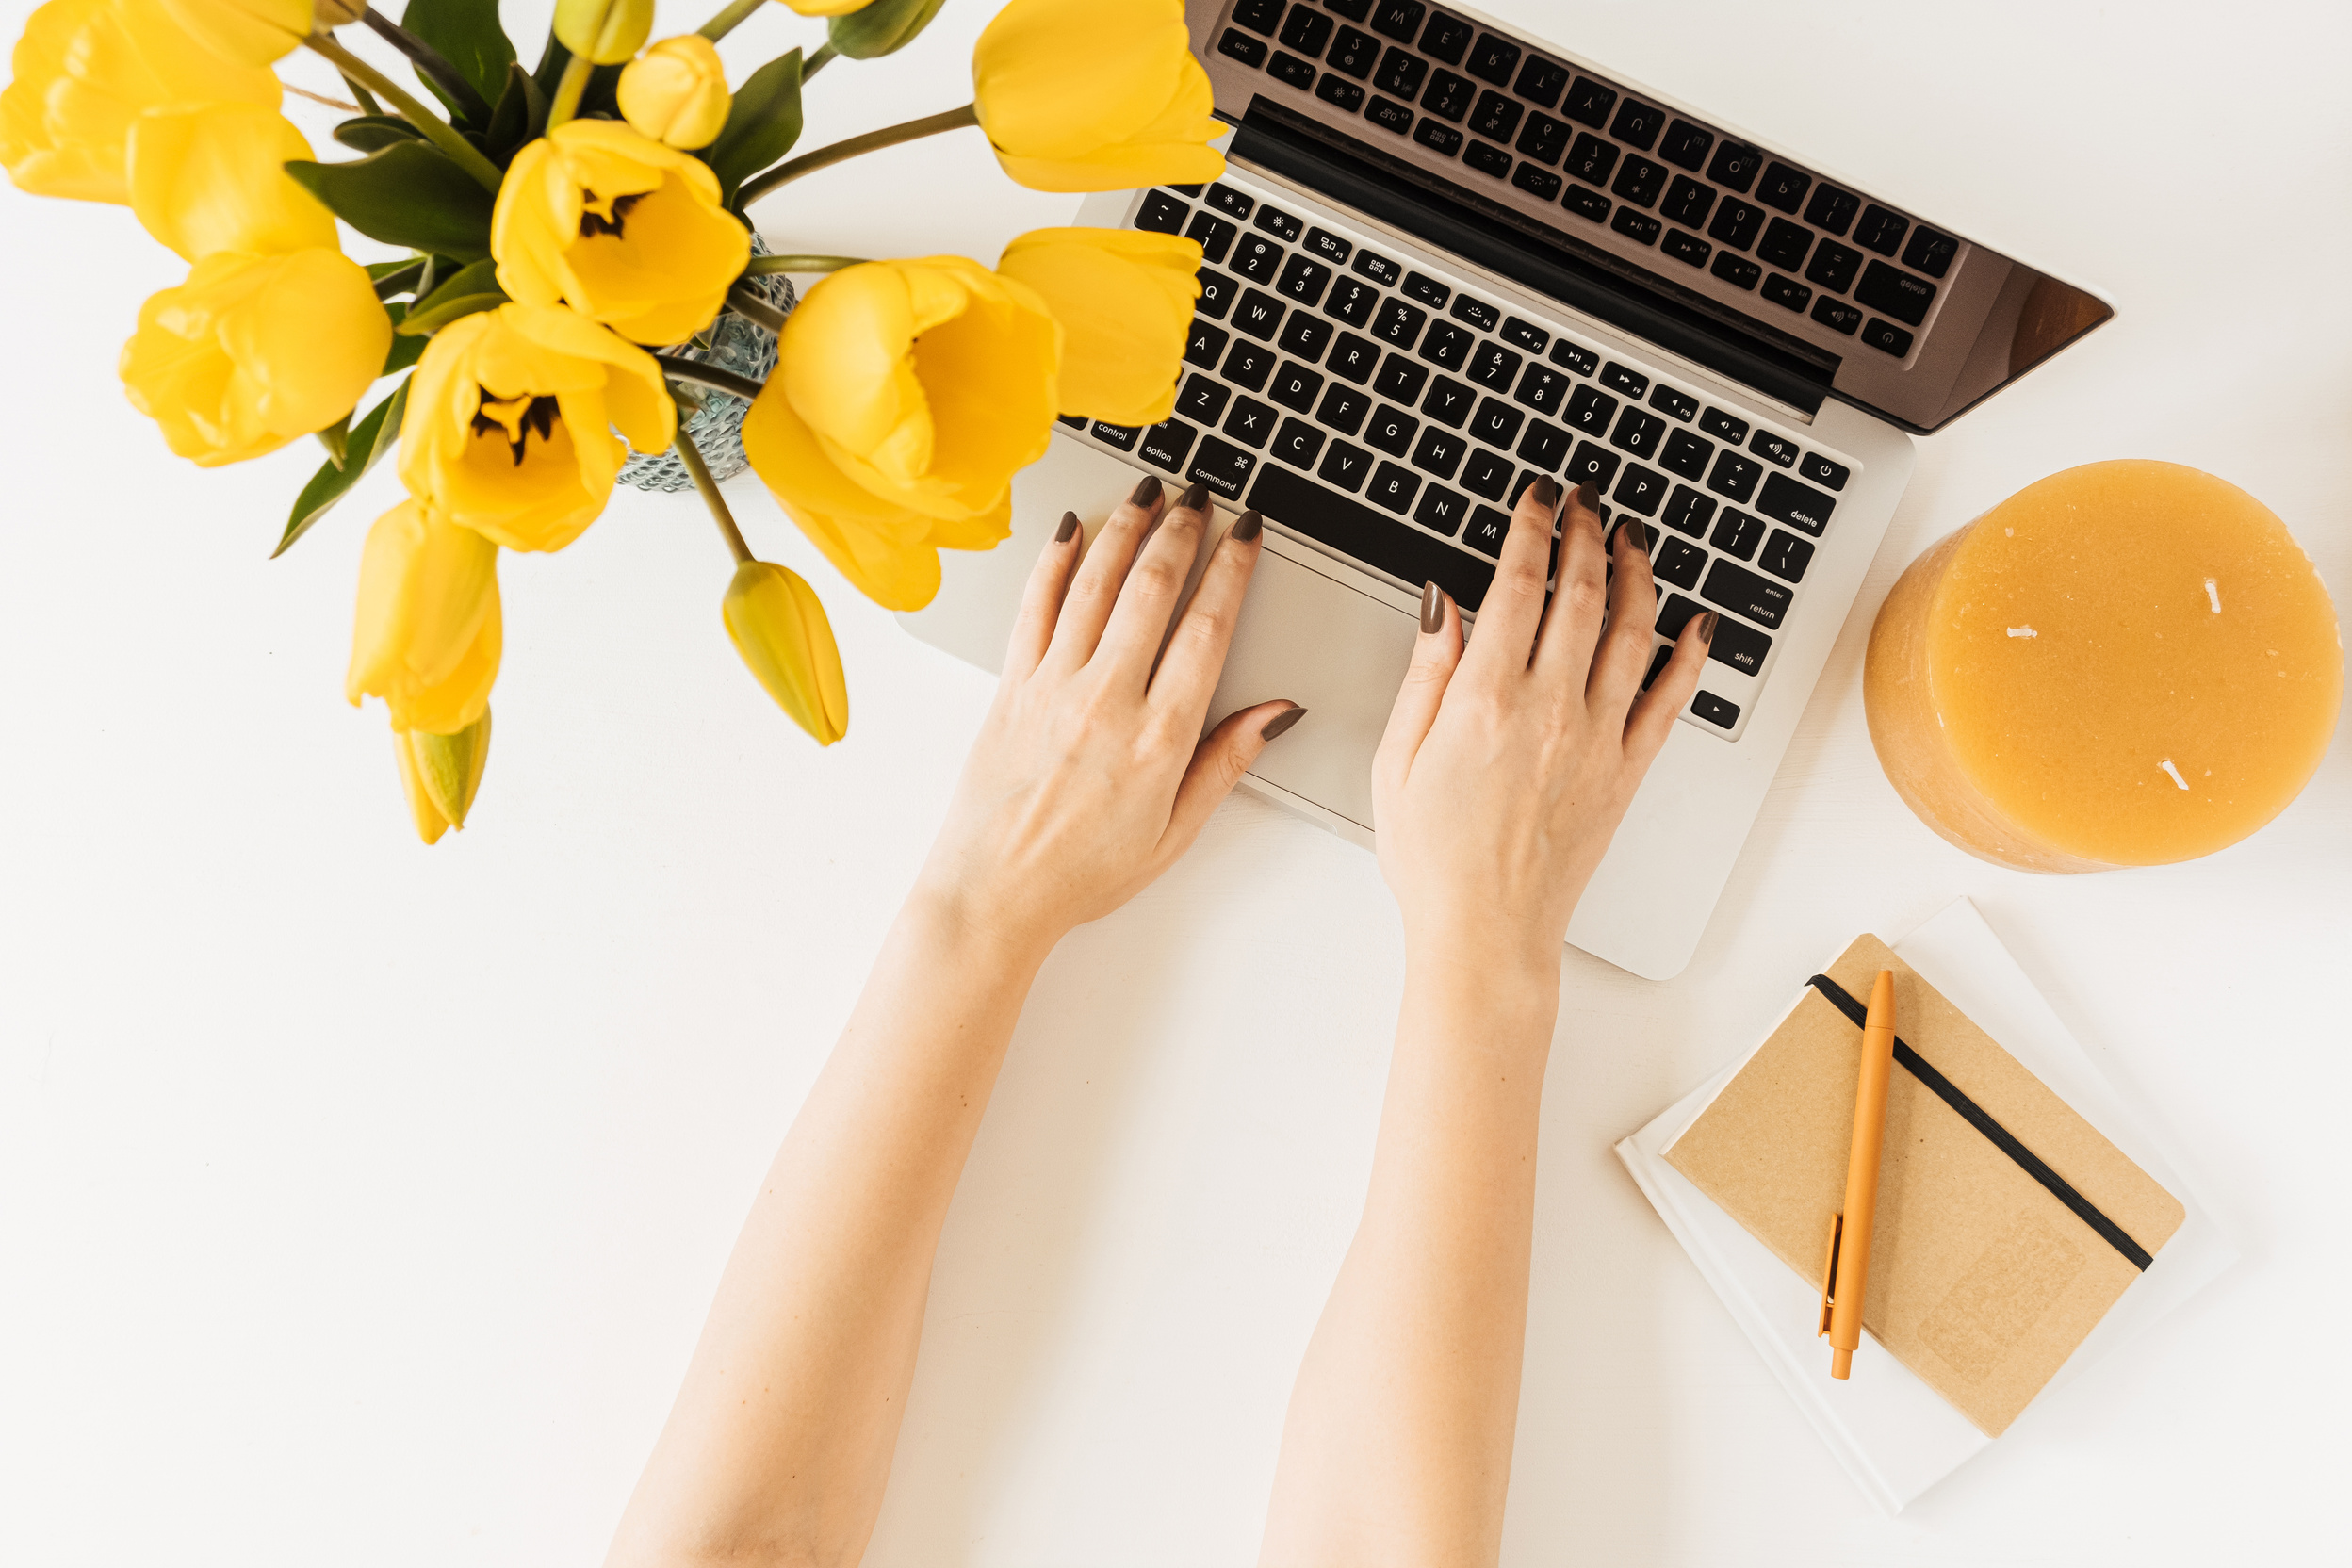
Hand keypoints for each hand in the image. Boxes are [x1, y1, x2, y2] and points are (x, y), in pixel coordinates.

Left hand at [914, 477, 1301, 958]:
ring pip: (1095, 585)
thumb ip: (1227, 762)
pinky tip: (1073, 529)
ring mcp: (1052, 687)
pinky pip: (1035, 606)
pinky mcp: (1010, 686)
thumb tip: (1277, 712)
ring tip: (1150, 492)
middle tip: (1201, 496)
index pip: (1207, 629)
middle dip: (1182, 531)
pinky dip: (1055, 561)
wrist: (994, 893)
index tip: (1248, 533)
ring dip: (1127, 529)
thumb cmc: (1082, 873)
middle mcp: (1106, 701)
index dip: (1232, 570)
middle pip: (1153, 590)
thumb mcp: (1176, 832)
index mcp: (1159, 738)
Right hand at [1373, 479, 1712, 970]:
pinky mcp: (1626, 772)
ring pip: (1632, 631)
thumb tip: (1441, 604)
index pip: (1518, 584)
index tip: (1535, 501)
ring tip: (1633, 539)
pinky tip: (1696, 622)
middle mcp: (1549, 709)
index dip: (1531, 528)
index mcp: (1484, 699)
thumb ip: (1425, 673)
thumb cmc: (1434, 860)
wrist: (1485, 931)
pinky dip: (1689, 653)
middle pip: (1581, 593)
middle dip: (1586, 533)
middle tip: (1585, 502)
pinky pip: (1669, 699)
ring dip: (1637, 574)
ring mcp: (1596, 739)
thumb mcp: (1396, 759)